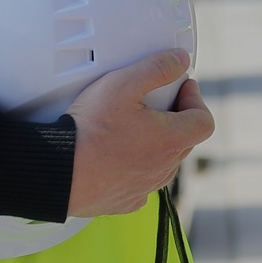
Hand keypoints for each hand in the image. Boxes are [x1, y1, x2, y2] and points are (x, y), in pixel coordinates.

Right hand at [67, 49, 213, 217]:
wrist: (57, 171)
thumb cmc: (89, 130)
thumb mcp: (123, 84)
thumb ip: (157, 68)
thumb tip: (180, 61)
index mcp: (171, 141)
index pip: (204, 122)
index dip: (195, 99)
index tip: (180, 87)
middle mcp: (163, 170)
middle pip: (184, 140)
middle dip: (175, 117)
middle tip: (154, 100)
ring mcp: (144, 189)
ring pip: (162, 162)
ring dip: (155, 143)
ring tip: (131, 126)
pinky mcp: (124, 201)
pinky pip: (140, 181)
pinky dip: (135, 166)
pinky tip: (116, 153)